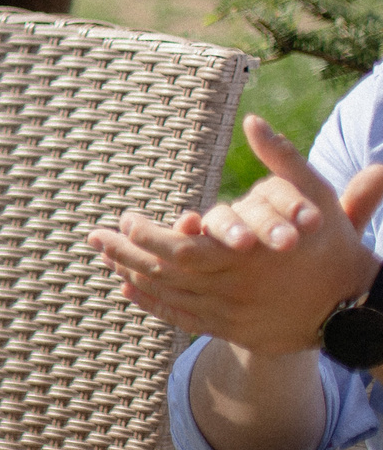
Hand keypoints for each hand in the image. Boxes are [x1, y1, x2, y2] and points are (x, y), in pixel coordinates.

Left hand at [89, 115, 382, 352]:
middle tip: (95, 237)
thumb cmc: (331, 246)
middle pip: (166, 273)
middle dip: (126, 254)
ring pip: (170, 297)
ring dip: (132, 275)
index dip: (150, 237)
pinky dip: (152, 303)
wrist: (353, 307)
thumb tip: (255, 121)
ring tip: (105, 256)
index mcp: (247, 260)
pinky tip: (128, 288)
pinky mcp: (230, 329)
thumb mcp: (314, 199)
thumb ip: (282, 160)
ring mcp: (230, 314)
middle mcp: (233, 291)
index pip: (183, 250)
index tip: (125, 220)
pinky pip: (181, 318)